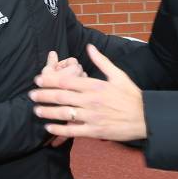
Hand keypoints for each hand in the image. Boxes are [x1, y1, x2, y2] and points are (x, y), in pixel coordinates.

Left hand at [28, 44, 146, 141]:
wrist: (146, 117)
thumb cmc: (131, 96)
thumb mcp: (118, 75)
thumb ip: (101, 60)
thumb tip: (89, 47)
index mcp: (95, 86)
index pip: (66, 81)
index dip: (49, 80)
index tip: (38, 79)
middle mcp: (91, 101)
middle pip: (61, 97)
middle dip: (43, 95)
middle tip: (31, 94)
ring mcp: (92, 117)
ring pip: (64, 114)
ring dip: (47, 112)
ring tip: (36, 110)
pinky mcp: (94, 131)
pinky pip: (72, 131)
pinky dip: (59, 130)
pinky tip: (49, 128)